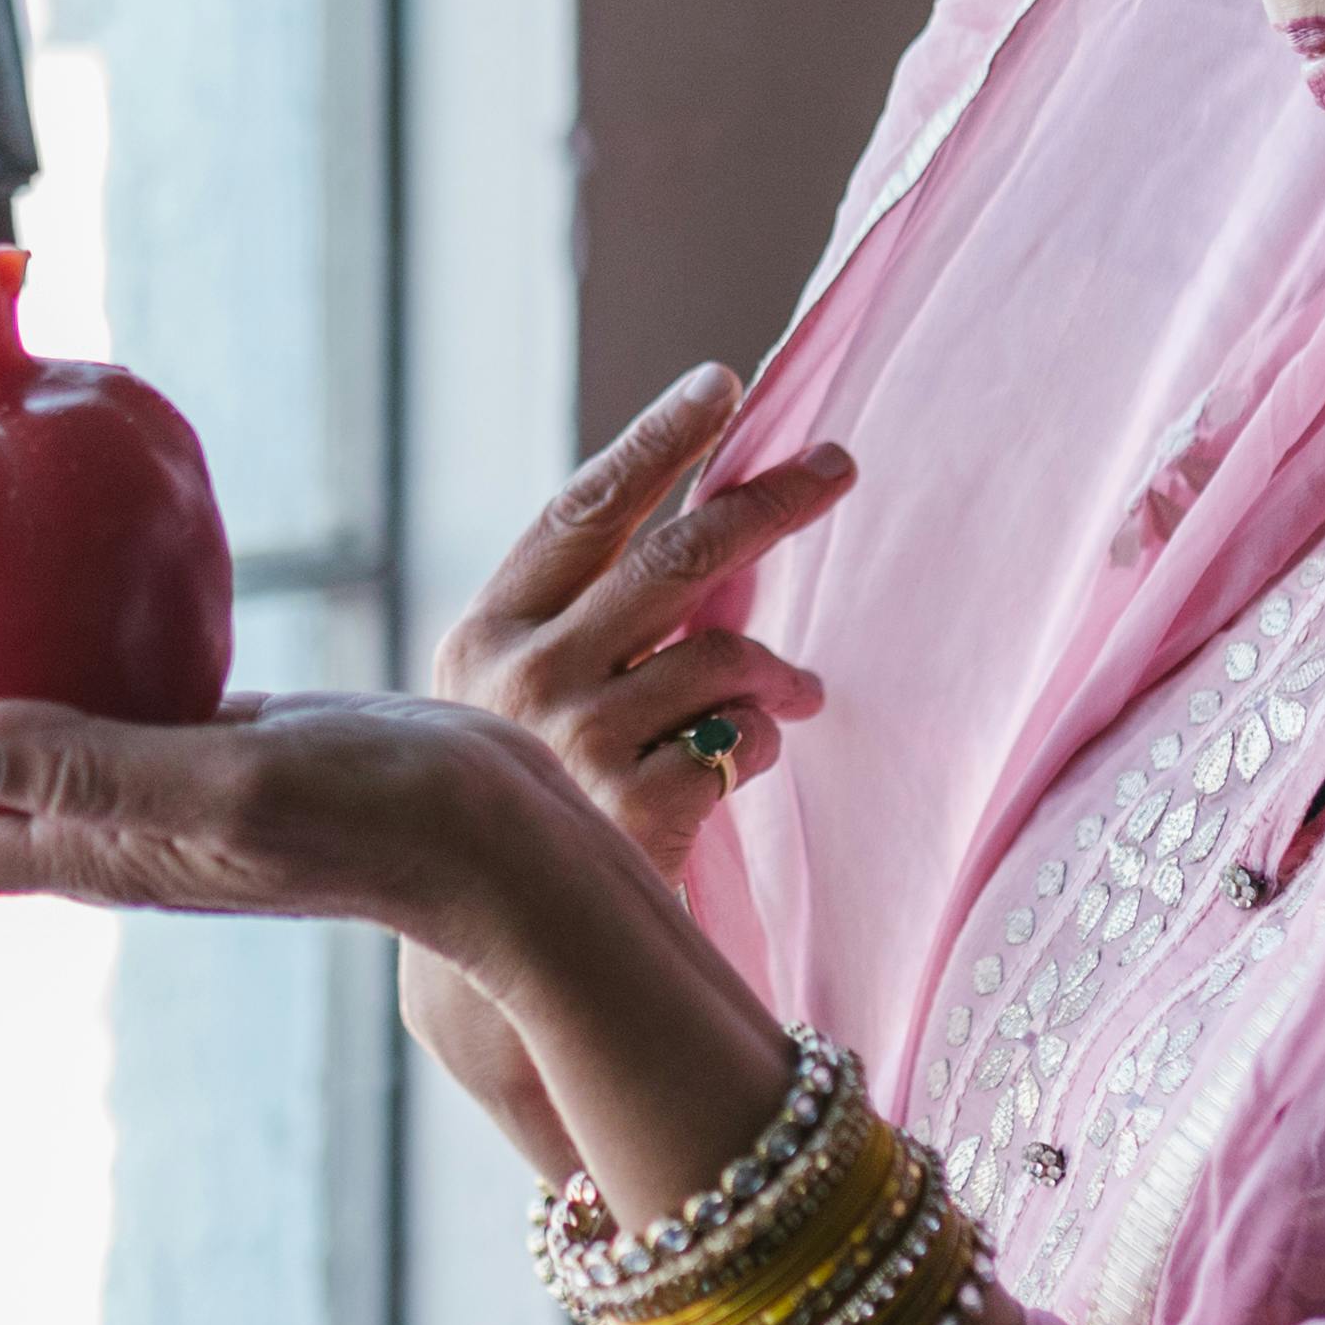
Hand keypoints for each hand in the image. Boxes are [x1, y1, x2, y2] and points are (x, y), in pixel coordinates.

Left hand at [0, 679, 566, 958]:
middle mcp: (96, 834)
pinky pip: (73, 709)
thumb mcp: (225, 776)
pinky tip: (3, 603)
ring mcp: (144, 795)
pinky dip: (11, 666)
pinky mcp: (195, 748)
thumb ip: (88, 763)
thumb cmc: (380, 815)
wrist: (500, 839)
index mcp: (88, 854)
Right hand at [430, 362, 854, 881]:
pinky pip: (745, 739)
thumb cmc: (536, 793)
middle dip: (769, 502)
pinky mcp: (632, 812)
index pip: (584, 512)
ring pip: (725, 654)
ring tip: (799, 690)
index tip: (723, 383)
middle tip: (837, 466)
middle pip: (674, 559)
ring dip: (780, 670)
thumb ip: (591, 617)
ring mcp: (575, 745)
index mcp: (487, 632)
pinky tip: (745, 765)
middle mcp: (522, 678)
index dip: (657, 441)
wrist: (504, 941)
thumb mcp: (523, 692)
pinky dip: (763, 742)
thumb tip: (719, 521)